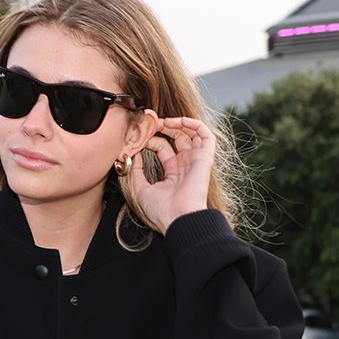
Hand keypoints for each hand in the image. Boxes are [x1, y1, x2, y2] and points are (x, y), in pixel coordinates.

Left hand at [129, 116, 214, 231]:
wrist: (178, 217)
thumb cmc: (161, 209)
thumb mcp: (141, 189)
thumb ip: (136, 172)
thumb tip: (131, 156)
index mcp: (173, 172)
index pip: (163, 148)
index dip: (151, 140)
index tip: (139, 138)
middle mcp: (185, 165)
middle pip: (177, 138)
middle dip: (164, 127)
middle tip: (152, 123)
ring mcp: (196, 160)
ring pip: (192, 134)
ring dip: (179, 123)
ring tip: (164, 121)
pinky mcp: (205, 158)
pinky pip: (206, 136)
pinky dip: (195, 125)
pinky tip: (179, 121)